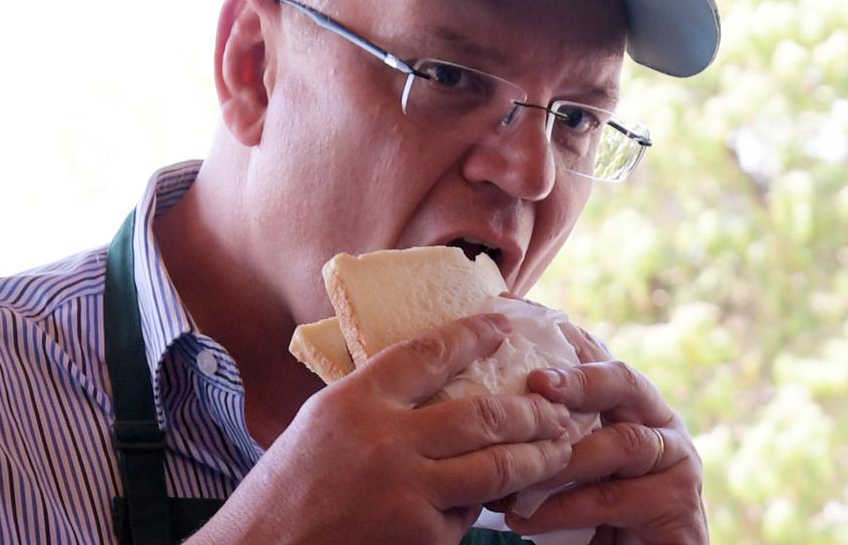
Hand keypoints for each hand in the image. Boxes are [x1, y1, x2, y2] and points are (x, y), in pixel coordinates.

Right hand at [190, 314, 573, 544]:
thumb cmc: (289, 485)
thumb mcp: (324, 421)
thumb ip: (377, 399)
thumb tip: (439, 378)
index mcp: (356, 401)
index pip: (428, 353)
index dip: (473, 335)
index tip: (503, 325)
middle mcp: (385, 443)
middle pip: (481, 415)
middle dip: (529, 412)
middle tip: (554, 408)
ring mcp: (406, 496)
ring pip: (494, 469)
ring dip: (535, 459)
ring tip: (558, 449)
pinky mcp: (419, 542)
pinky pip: (464, 518)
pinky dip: (476, 509)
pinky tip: (490, 502)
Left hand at [505, 325, 708, 544]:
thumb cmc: (593, 514)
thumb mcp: (567, 464)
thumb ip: (548, 431)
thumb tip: (482, 402)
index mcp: (632, 403)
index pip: (599, 355)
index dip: (563, 336)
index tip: (520, 319)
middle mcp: (659, 422)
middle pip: (624, 381)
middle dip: (578, 378)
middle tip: (536, 382)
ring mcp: (676, 460)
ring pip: (623, 442)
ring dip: (566, 456)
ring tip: (517, 470)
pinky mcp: (678, 504)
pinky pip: (614, 497)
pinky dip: (565, 506)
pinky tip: (524, 516)